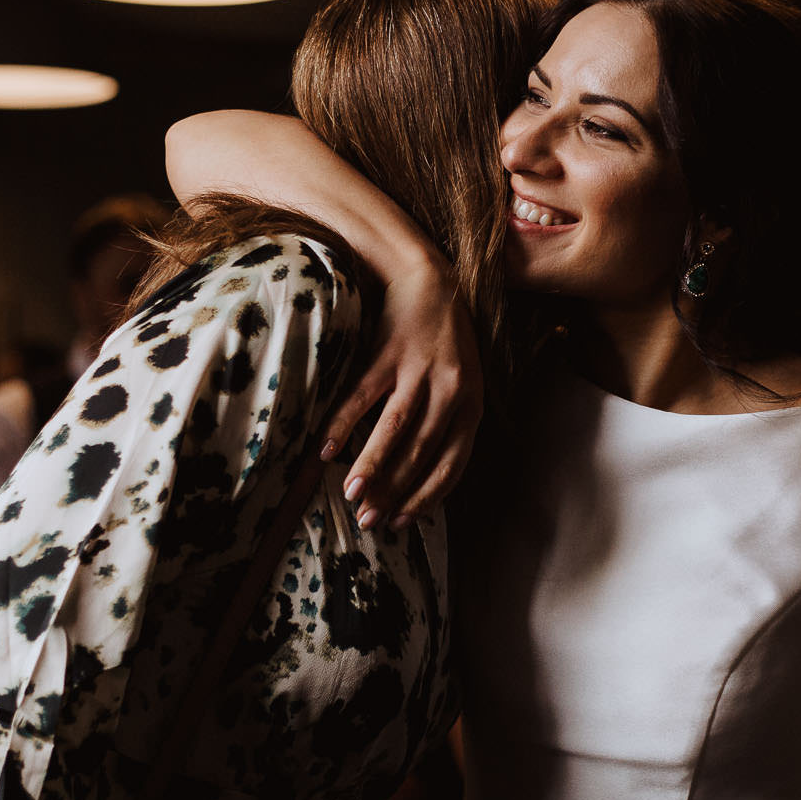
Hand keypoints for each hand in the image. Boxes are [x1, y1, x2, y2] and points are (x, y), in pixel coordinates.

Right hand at [321, 254, 483, 528]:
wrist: (430, 277)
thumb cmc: (445, 338)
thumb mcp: (463, 381)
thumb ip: (449, 421)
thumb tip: (418, 474)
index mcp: (473, 403)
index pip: (453, 462)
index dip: (428, 495)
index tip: (404, 522)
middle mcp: (453, 390)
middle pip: (422, 451)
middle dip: (396, 490)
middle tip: (370, 520)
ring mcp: (421, 370)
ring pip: (396, 428)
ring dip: (373, 465)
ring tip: (352, 493)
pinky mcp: (391, 352)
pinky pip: (364, 396)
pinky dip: (345, 424)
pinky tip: (328, 449)